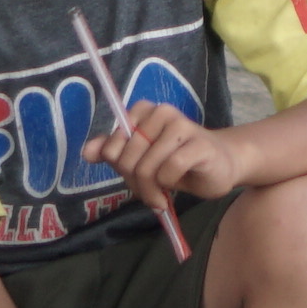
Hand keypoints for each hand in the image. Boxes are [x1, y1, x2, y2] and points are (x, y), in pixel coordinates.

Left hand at [92, 102, 246, 214]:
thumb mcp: (140, 159)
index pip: (112, 146)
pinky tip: (175, 189)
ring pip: (148, 166)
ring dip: (152, 190)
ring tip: (162, 196)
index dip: (119, 168)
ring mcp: (181, 125)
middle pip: (128, 158)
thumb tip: (86, 152)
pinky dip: (169, 185)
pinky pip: (170, 169)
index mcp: (143, 111)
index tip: (134, 178)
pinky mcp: (199, 143)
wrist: (220, 165)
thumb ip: (114, 152)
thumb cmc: (177, 162)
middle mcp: (161, 112)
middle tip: (150, 193)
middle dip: (136, 183)